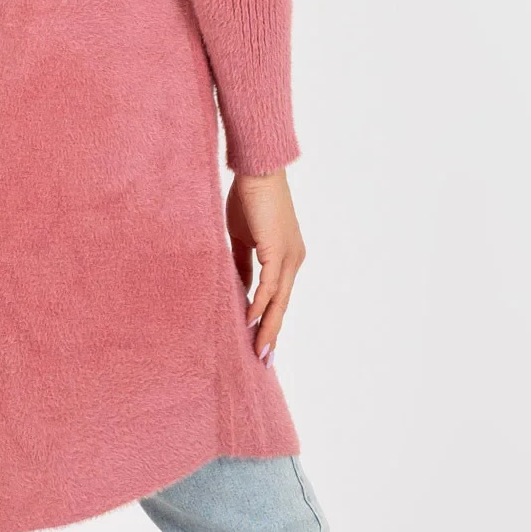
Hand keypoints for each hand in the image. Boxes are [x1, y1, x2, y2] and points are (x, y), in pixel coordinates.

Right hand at [226, 167, 305, 363]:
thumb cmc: (249, 197)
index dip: (270, 320)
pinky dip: (260, 304)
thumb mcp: (243, 237)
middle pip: (284, 305)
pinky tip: (250, 321)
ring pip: (280, 300)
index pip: (279, 296)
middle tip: (264, 361)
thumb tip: (238, 287)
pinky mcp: (278, 250)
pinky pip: (269, 285)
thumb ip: (243, 263)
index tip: (261, 343)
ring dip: (268, 327)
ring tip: (258, 351)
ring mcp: (289, 256)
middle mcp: (293, 260)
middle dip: (273, 334)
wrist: (257, 170)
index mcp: (286, 257)